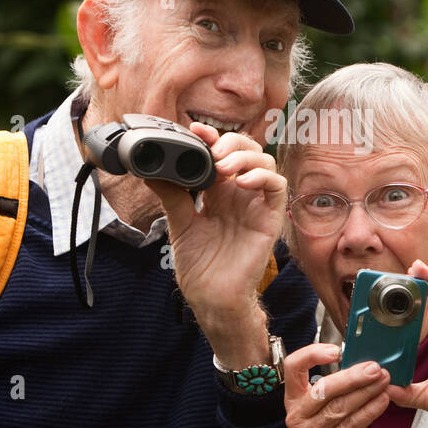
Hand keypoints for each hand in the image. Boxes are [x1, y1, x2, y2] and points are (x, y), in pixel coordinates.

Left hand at [146, 123, 285, 367]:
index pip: (220, 153)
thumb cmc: (200, 266)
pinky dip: (262, 176)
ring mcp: (256, 204)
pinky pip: (276, 187)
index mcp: (217, 192)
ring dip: (245, 157)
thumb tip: (151, 169)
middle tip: (212, 151)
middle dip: (231, 142)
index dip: (211, 137)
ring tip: (224, 167)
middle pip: (247, 149)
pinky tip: (242, 182)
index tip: (194, 129)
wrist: (212, 298)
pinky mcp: (269, 218)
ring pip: (265, 161)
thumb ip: (171, 196)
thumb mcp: (179, 225)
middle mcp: (238, 194)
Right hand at [283, 342, 390, 427]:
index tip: (335, 350)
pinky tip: (383, 401)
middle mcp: (297, 415)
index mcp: (294, 399)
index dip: (312, 354)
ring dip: (367, 391)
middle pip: (324, 387)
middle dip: (353, 376)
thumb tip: (364, 364)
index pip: (293, 367)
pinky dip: (370, 411)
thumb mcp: (321, 411)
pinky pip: (352, 425)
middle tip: (375, 367)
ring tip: (385, 380)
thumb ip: (334, 390)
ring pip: (341, 406)